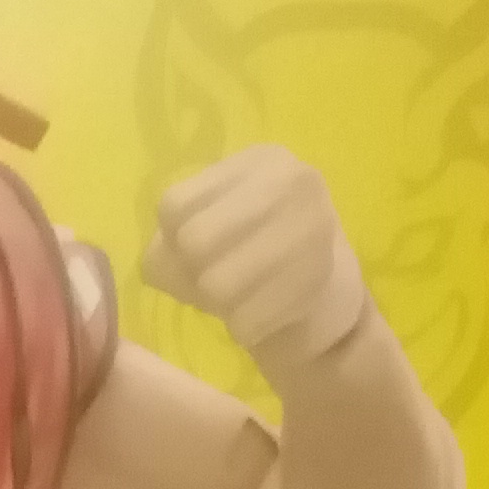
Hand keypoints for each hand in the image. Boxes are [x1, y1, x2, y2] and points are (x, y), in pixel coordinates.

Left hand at [143, 147, 368, 383]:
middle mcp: (290, 179)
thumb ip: (168, 246)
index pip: (174, 205)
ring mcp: (312, 225)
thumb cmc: (254, 259)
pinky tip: (263, 316)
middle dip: (196, 274)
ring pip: (217, 285)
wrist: (328, 300)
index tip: (203, 251)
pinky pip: (246, 320)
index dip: (174, 242)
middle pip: (194, 241)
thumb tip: (161, 262)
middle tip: (222, 279)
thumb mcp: (207, 233)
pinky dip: (244, 328)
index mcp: (257, 160)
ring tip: (242, 298)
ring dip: (219, 305)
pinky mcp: (321, 279)